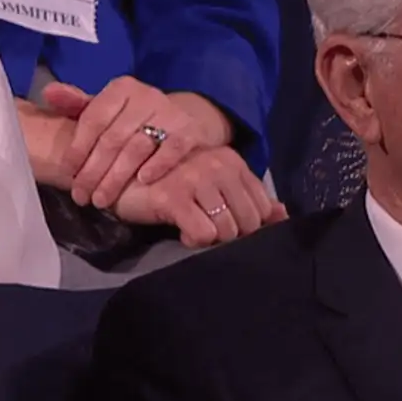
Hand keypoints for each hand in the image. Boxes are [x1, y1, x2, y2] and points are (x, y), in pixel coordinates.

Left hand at [45, 79, 233, 209]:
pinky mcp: (189, 131)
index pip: (93, 120)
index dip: (78, 149)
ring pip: (137, 147)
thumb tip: (49, 93)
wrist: (183, 120)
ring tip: (101, 200)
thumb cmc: (133, 120)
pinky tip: (142, 182)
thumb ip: (77, 104)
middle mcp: (146, 96)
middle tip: (81, 195)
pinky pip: (172, 149)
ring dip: (117, 177)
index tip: (68, 174)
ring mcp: (170, 113)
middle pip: (113, 138)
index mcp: (121, 89)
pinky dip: (157, 165)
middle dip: (93, 171)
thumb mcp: (105, 109)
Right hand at [111, 145, 285, 247]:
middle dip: (229, 234)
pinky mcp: (174, 197)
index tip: (221, 223)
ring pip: (226, 231)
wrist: (118, 174)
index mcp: (231, 161)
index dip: (246, 225)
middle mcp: (218, 165)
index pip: (261, 207)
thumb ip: (248, 197)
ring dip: (210, 238)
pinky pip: (202, 234)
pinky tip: (181, 230)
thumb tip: (282, 214)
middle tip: (205, 227)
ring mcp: (196, 179)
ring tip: (191, 227)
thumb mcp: (212, 184)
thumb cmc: (168, 182)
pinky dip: (194, 240)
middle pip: (248, 223)